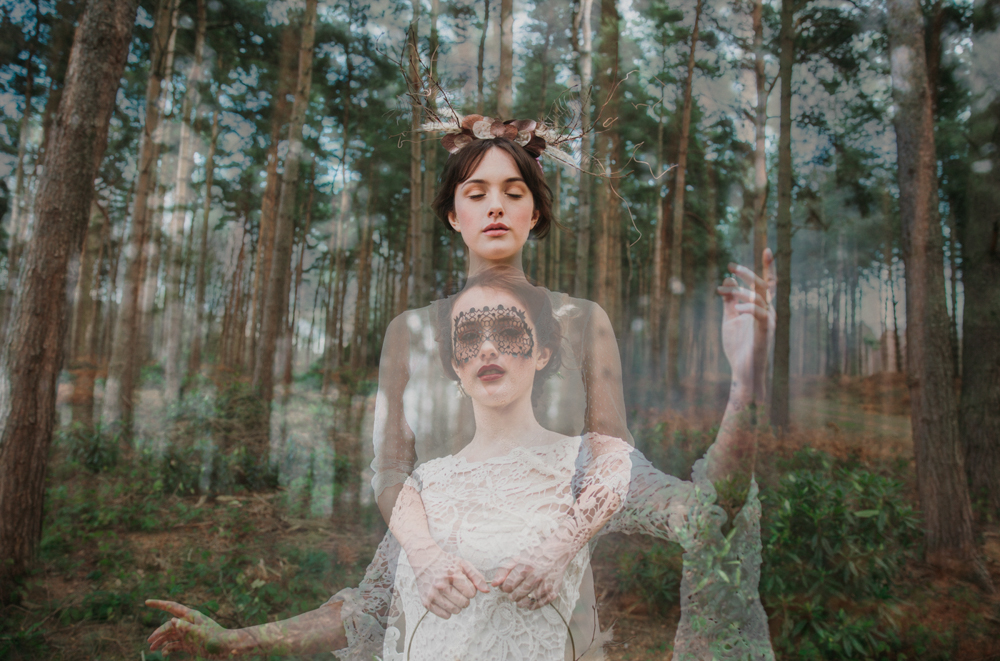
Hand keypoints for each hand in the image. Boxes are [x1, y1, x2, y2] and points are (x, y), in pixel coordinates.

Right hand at [146, 599, 238, 658]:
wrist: (225, 647)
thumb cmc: (214, 638)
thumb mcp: (199, 632)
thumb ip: (185, 627)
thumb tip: (172, 620)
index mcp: (190, 616)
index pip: (171, 607)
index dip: (158, 604)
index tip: (146, 602)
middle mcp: (188, 623)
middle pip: (168, 625)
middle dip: (158, 632)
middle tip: (150, 641)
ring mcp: (188, 634)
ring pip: (171, 635)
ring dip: (161, 641)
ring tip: (152, 648)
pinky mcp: (189, 643)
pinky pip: (176, 644)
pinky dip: (169, 648)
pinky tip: (164, 653)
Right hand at [409, 546, 489, 618]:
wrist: (425, 560)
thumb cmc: (446, 562)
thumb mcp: (463, 564)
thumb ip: (477, 577)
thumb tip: (486, 591)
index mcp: (453, 575)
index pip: (471, 593)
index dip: (470, 589)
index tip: (464, 584)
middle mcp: (442, 586)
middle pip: (464, 603)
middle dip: (465, 598)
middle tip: (458, 590)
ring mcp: (433, 595)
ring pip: (455, 610)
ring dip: (457, 605)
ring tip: (451, 594)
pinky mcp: (427, 602)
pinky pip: (445, 615)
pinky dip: (448, 610)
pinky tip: (445, 600)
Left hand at [491, 543, 573, 610]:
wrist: (557, 553)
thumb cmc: (535, 556)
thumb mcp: (518, 559)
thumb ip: (504, 571)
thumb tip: (494, 584)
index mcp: (525, 567)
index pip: (508, 585)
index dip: (504, 588)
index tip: (506, 586)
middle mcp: (535, 577)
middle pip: (516, 595)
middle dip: (511, 595)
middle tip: (512, 592)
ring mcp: (545, 586)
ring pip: (527, 601)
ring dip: (520, 601)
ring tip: (519, 597)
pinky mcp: (552, 592)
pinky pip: (539, 604)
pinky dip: (532, 605)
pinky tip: (529, 599)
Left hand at [717, 248, 775, 398]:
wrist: (743, 372)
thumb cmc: (738, 347)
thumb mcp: (729, 319)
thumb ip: (729, 301)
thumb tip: (728, 280)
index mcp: (761, 308)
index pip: (767, 284)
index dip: (768, 267)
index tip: (767, 249)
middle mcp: (768, 312)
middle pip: (764, 286)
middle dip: (749, 274)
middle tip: (732, 266)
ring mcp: (768, 323)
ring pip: (761, 299)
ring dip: (743, 292)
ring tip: (727, 290)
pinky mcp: (764, 333)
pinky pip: (761, 316)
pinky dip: (749, 308)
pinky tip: (736, 308)